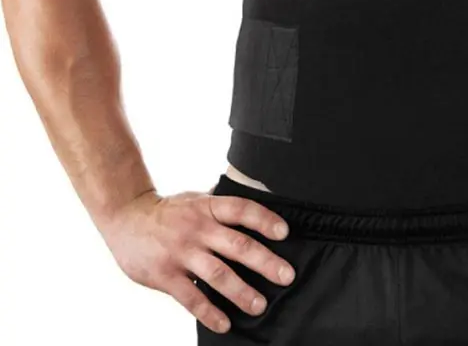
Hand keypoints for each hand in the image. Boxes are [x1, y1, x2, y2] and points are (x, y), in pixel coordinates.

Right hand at [98, 188, 295, 333]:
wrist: (126, 217)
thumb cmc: (170, 211)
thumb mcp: (197, 199)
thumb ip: (222, 207)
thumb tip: (259, 203)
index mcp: (208, 207)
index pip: (242, 210)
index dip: (264, 220)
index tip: (285, 233)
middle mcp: (197, 229)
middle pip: (237, 245)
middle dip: (265, 262)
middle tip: (286, 276)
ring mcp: (181, 253)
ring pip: (217, 275)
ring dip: (241, 292)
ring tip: (260, 305)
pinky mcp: (165, 275)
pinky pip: (191, 298)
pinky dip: (209, 312)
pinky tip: (225, 323)